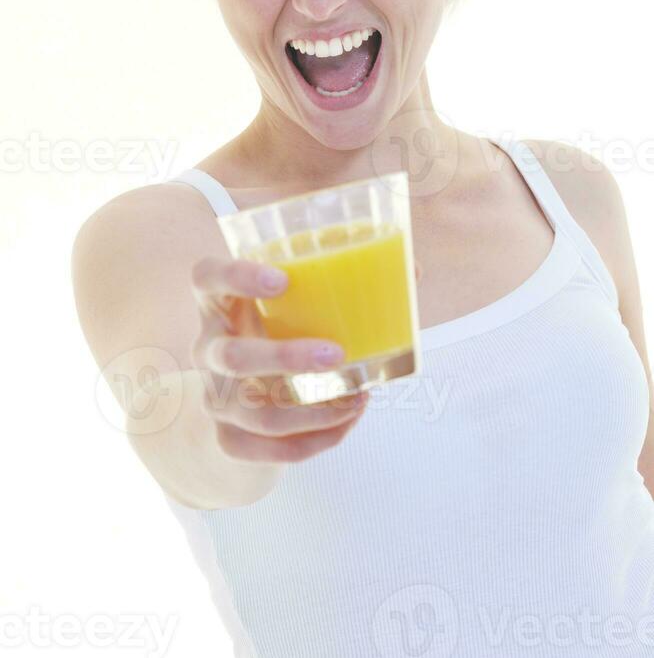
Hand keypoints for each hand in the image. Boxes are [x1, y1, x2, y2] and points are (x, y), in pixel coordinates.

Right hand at [190, 256, 370, 464]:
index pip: (206, 277)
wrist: (241, 397)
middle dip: (285, 358)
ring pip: (255, 412)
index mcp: (218, 300)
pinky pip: (272, 450)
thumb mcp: (293, 301)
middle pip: (231, 357)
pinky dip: (317, 440)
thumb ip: (341, 280)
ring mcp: (214, 396)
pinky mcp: (229, 438)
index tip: (282, 279)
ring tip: (358, 396)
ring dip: (312, 411)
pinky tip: (347, 419)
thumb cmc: (278, 328)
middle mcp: (208, 347)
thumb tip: (411, 269)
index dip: (236, 276)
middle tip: (335, 354)